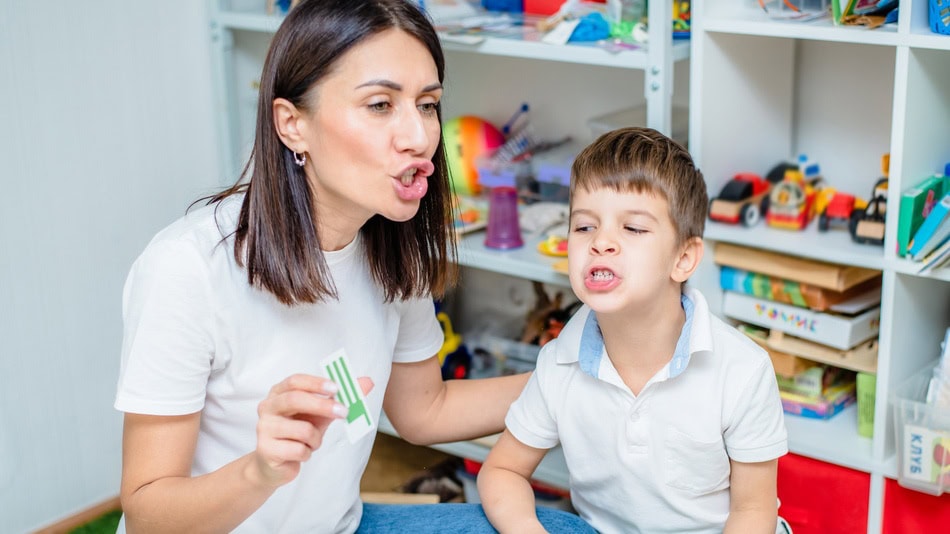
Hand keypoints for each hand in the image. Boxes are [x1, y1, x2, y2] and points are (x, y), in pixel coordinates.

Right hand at [251, 373, 373, 487]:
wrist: (275, 464)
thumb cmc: (298, 432)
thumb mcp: (319, 414)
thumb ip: (340, 398)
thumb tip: (367, 382)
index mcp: (279, 393)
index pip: (295, 381)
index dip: (316, 383)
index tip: (337, 388)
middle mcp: (268, 407)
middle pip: (295, 400)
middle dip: (323, 406)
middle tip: (344, 412)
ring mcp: (264, 428)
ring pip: (302, 429)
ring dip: (316, 439)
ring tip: (311, 442)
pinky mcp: (266, 450)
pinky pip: (299, 450)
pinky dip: (307, 453)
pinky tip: (300, 454)